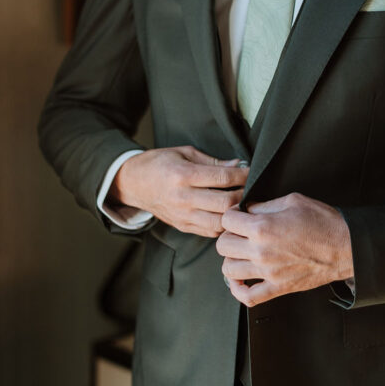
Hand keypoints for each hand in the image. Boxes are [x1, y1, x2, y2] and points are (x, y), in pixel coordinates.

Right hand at [109, 146, 248, 236]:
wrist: (133, 183)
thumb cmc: (159, 163)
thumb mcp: (184, 153)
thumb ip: (212, 161)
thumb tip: (237, 165)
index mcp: (183, 175)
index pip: (222, 178)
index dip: (242, 175)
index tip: (251, 171)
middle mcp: (183, 198)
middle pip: (224, 203)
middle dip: (243, 195)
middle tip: (250, 188)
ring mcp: (182, 215)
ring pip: (218, 222)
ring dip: (234, 214)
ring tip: (241, 203)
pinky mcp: (182, 226)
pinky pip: (209, 232)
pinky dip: (222, 225)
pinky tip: (227, 214)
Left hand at [217, 192, 353, 305]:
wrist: (344, 246)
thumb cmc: (322, 221)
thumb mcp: (292, 200)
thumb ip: (265, 205)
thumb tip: (248, 209)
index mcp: (263, 227)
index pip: (227, 220)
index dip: (232, 214)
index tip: (239, 215)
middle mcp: (261, 251)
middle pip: (223, 245)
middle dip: (229, 235)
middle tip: (240, 233)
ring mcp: (268, 272)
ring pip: (229, 270)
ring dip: (231, 260)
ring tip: (241, 253)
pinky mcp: (277, 288)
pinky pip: (248, 297)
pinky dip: (238, 290)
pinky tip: (240, 280)